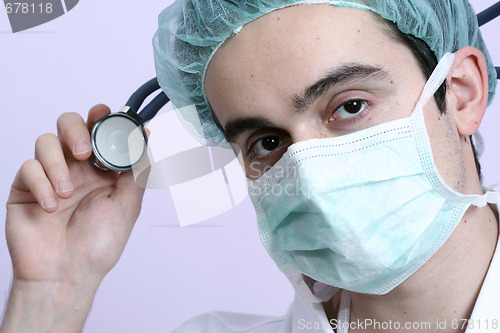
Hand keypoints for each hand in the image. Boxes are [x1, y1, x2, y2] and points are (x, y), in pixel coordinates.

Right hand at [5, 104, 145, 288]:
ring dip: (58, 164)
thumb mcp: (128, 205)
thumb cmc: (98, 245)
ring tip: (68, 193)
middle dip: (76, 131)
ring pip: (45, 142)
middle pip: (68, 125)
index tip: (105, 113)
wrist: (66, 275)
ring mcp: (49, 176)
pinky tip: (52, 207)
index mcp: (101, 169)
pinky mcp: (25, 188)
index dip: (102, 118)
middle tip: (84, 153)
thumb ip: (137, 171)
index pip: (99, 131)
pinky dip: (41, 184)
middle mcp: (75, 168)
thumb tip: (147, 138)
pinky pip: (27, 168)